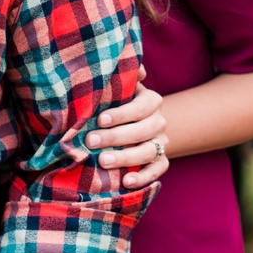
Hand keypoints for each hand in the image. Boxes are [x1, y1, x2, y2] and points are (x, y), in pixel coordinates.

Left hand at [86, 70, 168, 188]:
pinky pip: (158, 170)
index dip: (122, 114)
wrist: (132, 124)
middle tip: (91, 141)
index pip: (141, 107)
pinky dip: (144, 178)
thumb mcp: (121, 88)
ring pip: (149, 151)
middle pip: (144, 130)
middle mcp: (159, 122)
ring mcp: (161, 142)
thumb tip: (137, 69)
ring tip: (103, 161)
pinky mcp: (160, 161)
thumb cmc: (118, 104)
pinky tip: (126, 182)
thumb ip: (124, 76)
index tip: (99, 119)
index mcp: (151, 101)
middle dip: (116, 136)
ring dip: (126, 157)